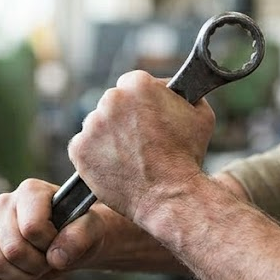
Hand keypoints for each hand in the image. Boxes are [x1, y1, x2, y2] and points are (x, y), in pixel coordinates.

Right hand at [0, 178, 105, 279]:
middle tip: (47, 264)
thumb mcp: (92, 230)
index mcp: (32, 191)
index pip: (31, 228)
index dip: (48, 246)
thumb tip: (56, 256)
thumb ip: (80, 237)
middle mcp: (5, 202)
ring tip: (33, 271)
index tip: (58, 245)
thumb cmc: (80, 231)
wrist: (69, 241)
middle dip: (34, 266)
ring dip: (18, 277)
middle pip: (12, 248)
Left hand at [69, 70, 214, 223]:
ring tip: (128, 157)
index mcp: (138, 84)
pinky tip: (113, 166)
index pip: (133, 84)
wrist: (169, 195)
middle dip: (123, 117)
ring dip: (108, 136)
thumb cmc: (187, 157)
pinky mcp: (78, 150)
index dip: (142, 101)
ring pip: (97, 125)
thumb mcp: (201, 116)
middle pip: (112, 103)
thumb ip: (185, 96)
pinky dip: (94, 155)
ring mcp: (91, 125)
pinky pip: (83, 147)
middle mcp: (110, 99)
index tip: (147, 115)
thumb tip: (177, 90)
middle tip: (140, 140)